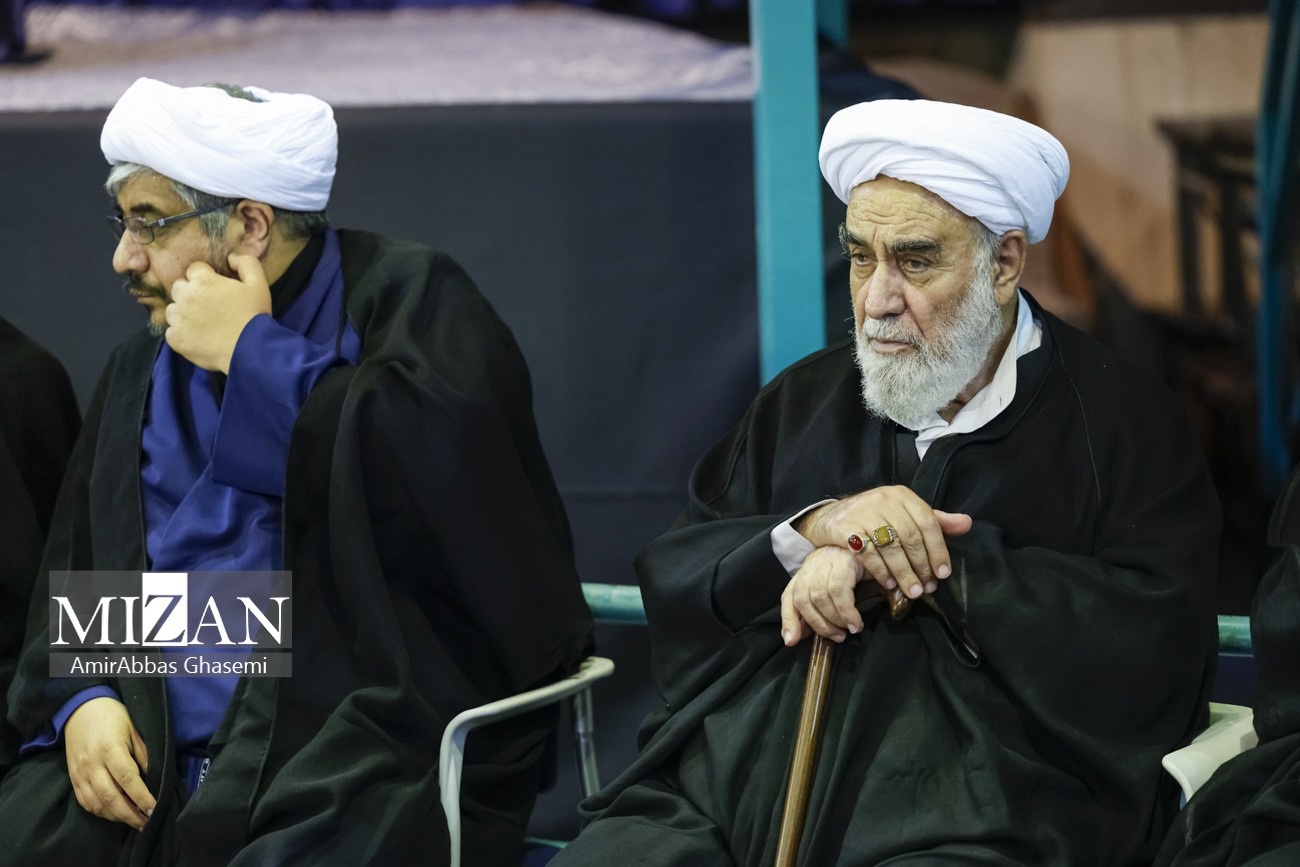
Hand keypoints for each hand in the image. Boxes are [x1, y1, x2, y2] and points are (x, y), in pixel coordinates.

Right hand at [64, 697, 154, 829]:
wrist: (80, 710)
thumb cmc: (113, 716)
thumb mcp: (134, 728)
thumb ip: (144, 754)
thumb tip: (154, 777)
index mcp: (110, 750)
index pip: (128, 779)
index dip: (142, 797)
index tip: (154, 809)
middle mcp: (93, 765)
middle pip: (111, 797)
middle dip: (130, 814)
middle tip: (147, 822)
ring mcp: (80, 774)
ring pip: (97, 804)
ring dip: (116, 816)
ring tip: (134, 821)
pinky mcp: (73, 779)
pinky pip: (85, 802)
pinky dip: (100, 812)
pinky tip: (114, 814)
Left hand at [165, 254, 271, 372]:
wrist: (248, 349)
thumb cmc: (254, 315)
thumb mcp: (258, 283)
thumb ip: (245, 263)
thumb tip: (231, 258)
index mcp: (202, 280)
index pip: (194, 270)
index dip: (206, 278)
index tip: (217, 290)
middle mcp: (185, 296)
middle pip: (179, 287)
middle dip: (191, 293)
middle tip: (209, 307)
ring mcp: (177, 318)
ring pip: (172, 309)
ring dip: (183, 313)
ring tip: (202, 324)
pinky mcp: (175, 338)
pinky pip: (171, 332)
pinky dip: (182, 334)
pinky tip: (198, 338)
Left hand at [780, 545, 862, 645]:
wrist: (883, 547)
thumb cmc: (862, 573)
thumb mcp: (838, 589)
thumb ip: (821, 609)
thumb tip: (804, 634)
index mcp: (807, 571)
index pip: (789, 595)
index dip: (788, 620)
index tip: (791, 641)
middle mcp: (813, 563)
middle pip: (802, 598)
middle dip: (817, 624)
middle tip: (836, 637)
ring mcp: (827, 559)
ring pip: (818, 595)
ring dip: (834, 619)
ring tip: (849, 630)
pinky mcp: (844, 558)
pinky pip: (838, 590)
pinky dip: (846, 612)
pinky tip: (856, 622)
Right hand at [796, 486, 971, 600]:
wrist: (832, 516)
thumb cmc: (875, 517)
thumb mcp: (904, 514)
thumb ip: (934, 520)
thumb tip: (967, 524)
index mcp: (902, 495)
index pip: (927, 522)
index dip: (938, 549)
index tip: (943, 573)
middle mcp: (883, 500)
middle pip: (909, 536)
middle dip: (921, 566)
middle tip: (928, 588)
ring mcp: (863, 513)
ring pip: (890, 547)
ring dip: (904, 573)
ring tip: (912, 592)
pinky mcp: (845, 527)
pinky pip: (867, 553)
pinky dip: (880, 571)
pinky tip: (888, 584)